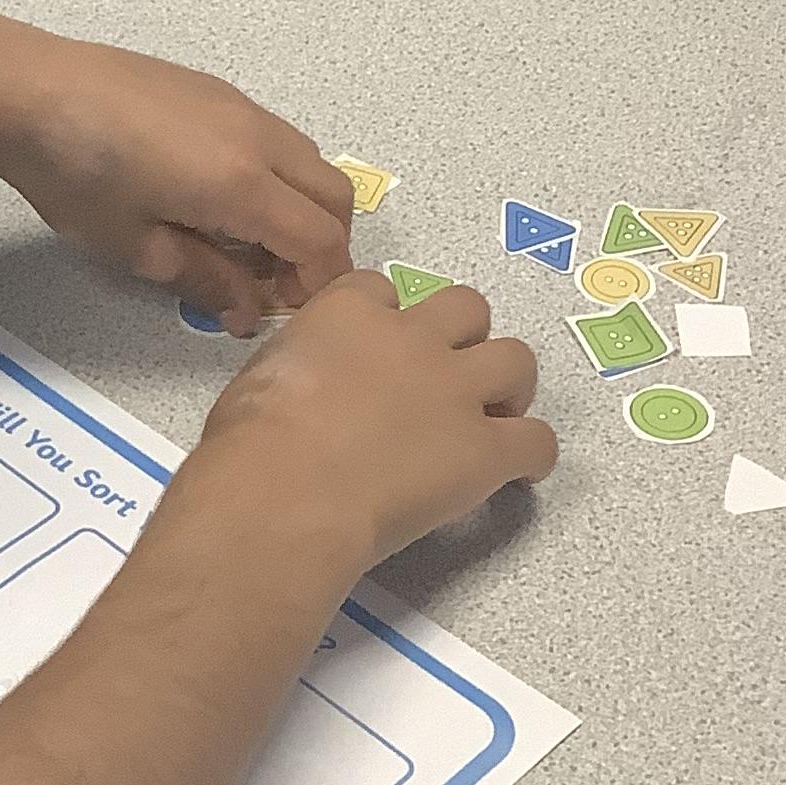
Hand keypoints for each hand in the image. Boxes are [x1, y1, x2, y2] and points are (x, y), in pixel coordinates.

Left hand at [0, 21, 353, 327]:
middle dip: (323, 246)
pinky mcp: (216, 89)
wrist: (27, 90)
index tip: (284, 308)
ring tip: (244, 242)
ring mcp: (240, 106)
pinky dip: (276, 176)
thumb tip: (247, 312)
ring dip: (300, 208)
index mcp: (243, 185)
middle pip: (335, 196)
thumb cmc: (75, 175)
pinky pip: (275, 138)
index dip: (317, 284)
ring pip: (308, 161)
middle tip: (274, 281)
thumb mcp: (134, 244)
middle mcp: (258, 139)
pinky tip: (218, 197)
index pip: (321, 241)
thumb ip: (204, 279)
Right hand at [188, 271, 557, 566]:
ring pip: (516, 359)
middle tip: (445, 377)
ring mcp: (455, 391)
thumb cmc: (249, 443)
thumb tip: (306, 396)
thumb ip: (300, 369)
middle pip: (464, 308)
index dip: (387, 320)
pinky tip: (522, 473)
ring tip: (494, 416)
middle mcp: (411, 338)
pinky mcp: (485, 450)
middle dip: (461, 337)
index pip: (382, 291)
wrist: (283, 493)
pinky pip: (536, 441)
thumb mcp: (259, 380)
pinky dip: (534, 454)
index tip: (379, 350)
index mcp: (348, 312)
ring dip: (508, 384)